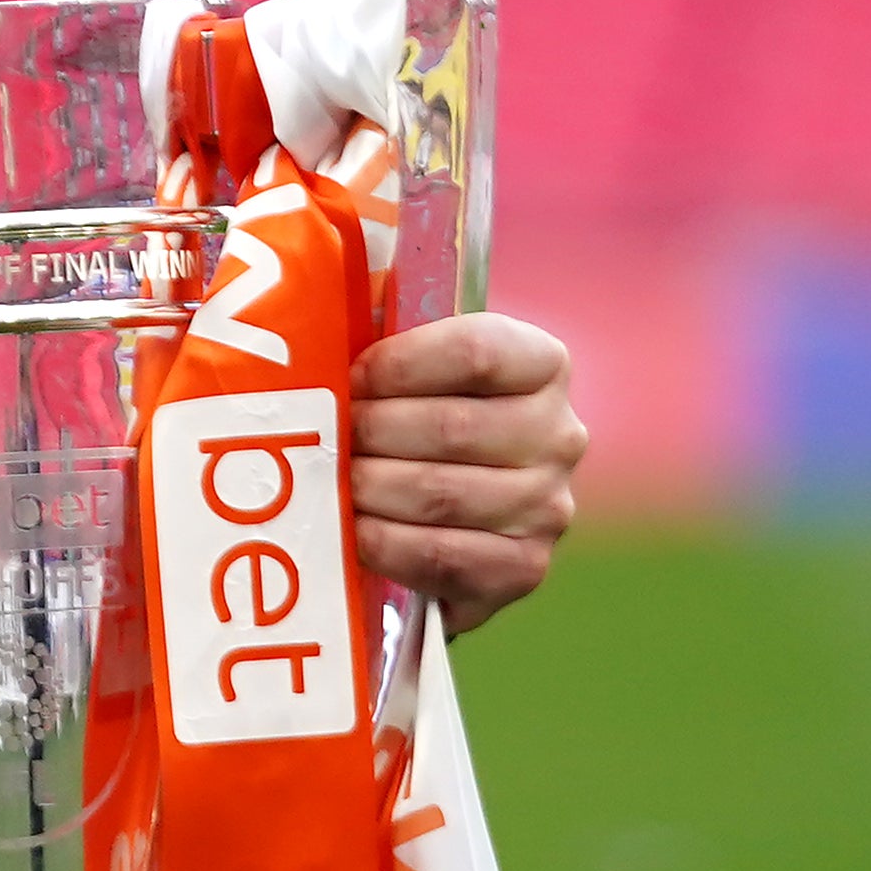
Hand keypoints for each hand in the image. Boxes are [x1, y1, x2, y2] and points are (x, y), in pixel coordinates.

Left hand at [353, 311, 582, 635]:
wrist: (447, 513)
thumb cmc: (414, 415)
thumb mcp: (410, 359)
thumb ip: (381, 325)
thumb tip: (310, 302)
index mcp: (542, 364)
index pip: (475, 351)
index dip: (398, 364)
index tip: (350, 378)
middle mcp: (560, 434)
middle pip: (450, 426)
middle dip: (369, 432)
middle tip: (324, 438)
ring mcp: (548, 505)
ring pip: (439, 492)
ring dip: (368, 488)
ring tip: (332, 482)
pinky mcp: (523, 568)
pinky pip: (443, 556)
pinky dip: (385, 544)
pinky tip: (356, 531)